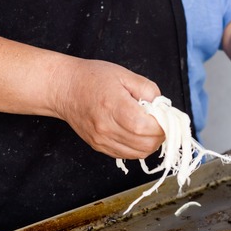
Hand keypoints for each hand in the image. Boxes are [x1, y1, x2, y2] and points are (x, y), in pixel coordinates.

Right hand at [51, 58, 165, 159]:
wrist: (64, 88)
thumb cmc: (91, 78)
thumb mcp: (124, 74)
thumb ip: (148, 90)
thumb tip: (162, 107)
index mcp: (115, 107)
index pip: (147, 127)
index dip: (163, 124)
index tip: (165, 116)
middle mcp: (107, 128)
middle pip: (146, 144)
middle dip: (160, 135)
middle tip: (159, 121)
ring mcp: (102, 140)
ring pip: (139, 153)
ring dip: (150, 143)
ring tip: (147, 127)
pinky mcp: (99, 146)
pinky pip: (126, 155)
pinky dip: (137, 147)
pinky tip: (136, 134)